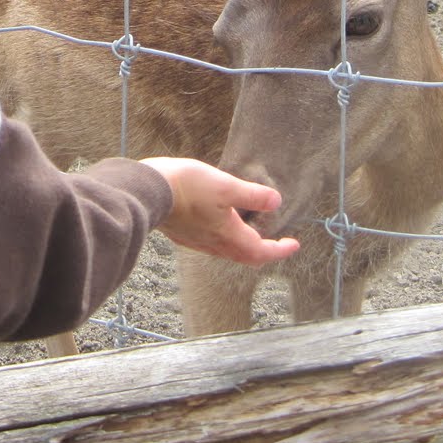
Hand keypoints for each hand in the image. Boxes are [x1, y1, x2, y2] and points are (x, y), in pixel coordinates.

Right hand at [139, 157, 300, 265]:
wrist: (148, 191)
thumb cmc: (188, 187)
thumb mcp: (227, 186)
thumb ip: (253, 195)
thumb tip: (276, 201)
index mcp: (229, 236)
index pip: (261, 252)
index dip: (280, 250)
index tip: (293, 244)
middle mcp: (214, 244)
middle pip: (245, 256)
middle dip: (263, 250)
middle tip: (276, 241)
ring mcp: (196, 241)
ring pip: (227, 251)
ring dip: (243, 244)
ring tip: (251, 229)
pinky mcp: (182, 234)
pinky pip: (210, 242)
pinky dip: (224, 237)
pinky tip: (220, 221)